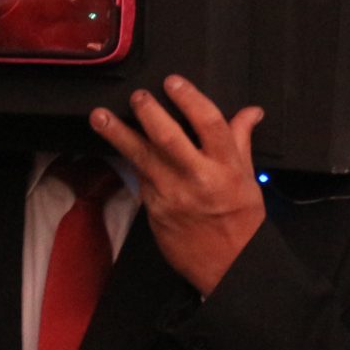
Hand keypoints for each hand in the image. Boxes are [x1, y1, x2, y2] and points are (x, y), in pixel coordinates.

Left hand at [90, 78, 267, 295]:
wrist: (229, 267)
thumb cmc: (241, 223)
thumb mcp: (248, 179)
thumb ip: (241, 141)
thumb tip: (250, 112)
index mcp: (226, 169)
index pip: (208, 123)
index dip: (189, 98)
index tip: (173, 82)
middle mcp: (198, 179)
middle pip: (168, 137)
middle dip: (148, 112)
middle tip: (137, 95)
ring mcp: (172, 196)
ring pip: (141, 157)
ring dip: (117, 134)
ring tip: (99, 116)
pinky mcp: (154, 210)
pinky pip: (140, 178)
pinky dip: (129, 160)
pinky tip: (116, 146)